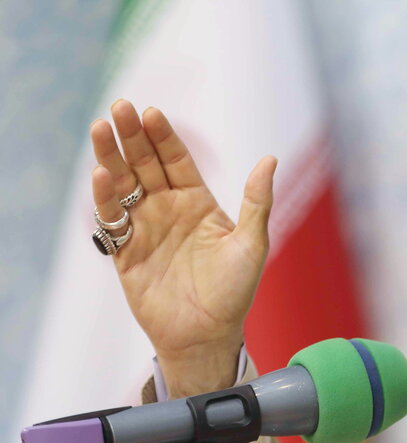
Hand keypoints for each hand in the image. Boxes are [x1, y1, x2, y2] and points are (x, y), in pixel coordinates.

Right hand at [90, 100, 276, 396]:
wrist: (208, 336)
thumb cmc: (235, 292)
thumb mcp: (252, 244)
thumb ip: (257, 202)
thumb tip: (270, 159)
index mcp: (198, 202)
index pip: (176, 160)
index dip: (163, 136)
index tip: (152, 112)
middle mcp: (168, 209)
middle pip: (145, 163)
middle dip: (132, 136)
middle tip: (120, 106)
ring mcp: (145, 228)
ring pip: (123, 185)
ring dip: (111, 157)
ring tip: (101, 128)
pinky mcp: (125, 252)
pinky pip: (112, 219)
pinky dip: (104, 197)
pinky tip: (102, 175)